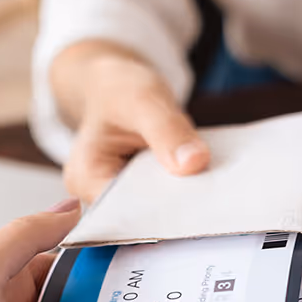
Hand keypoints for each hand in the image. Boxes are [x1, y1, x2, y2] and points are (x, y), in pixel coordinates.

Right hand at [50, 41, 208, 200]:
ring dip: (185, 198)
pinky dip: (186, 188)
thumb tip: (194, 163)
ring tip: (216, 189)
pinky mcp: (141, 194)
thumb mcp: (143, 98)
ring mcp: (120, 198)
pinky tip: (208, 181)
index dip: (161, 210)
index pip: (125, 211)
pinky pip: (167, 198)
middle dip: (178, 206)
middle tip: (216, 197)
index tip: (199, 203)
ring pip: (158, 210)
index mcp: (85, 178)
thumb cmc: (117, 89)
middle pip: (143, 216)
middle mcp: (97, 196)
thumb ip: (166, 130)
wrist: (115, 85)